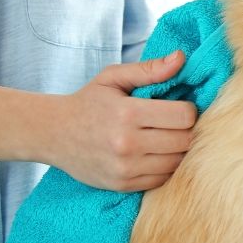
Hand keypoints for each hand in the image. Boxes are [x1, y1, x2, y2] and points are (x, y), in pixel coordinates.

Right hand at [51, 51, 198, 190]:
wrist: (53, 134)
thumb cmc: (88, 102)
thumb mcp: (113, 78)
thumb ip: (149, 69)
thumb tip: (181, 57)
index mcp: (128, 113)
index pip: (184, 116)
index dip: (189, 110)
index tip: (179, 107)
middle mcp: (127, 143)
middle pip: (185, 141)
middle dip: (187, 130)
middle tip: (176, 123)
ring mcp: (126, 168)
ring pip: (177, 162)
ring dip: (179, 150)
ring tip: (167, 137)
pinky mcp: (124, 185)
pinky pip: (162, 179)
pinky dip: (166, 167)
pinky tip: (156, 153)